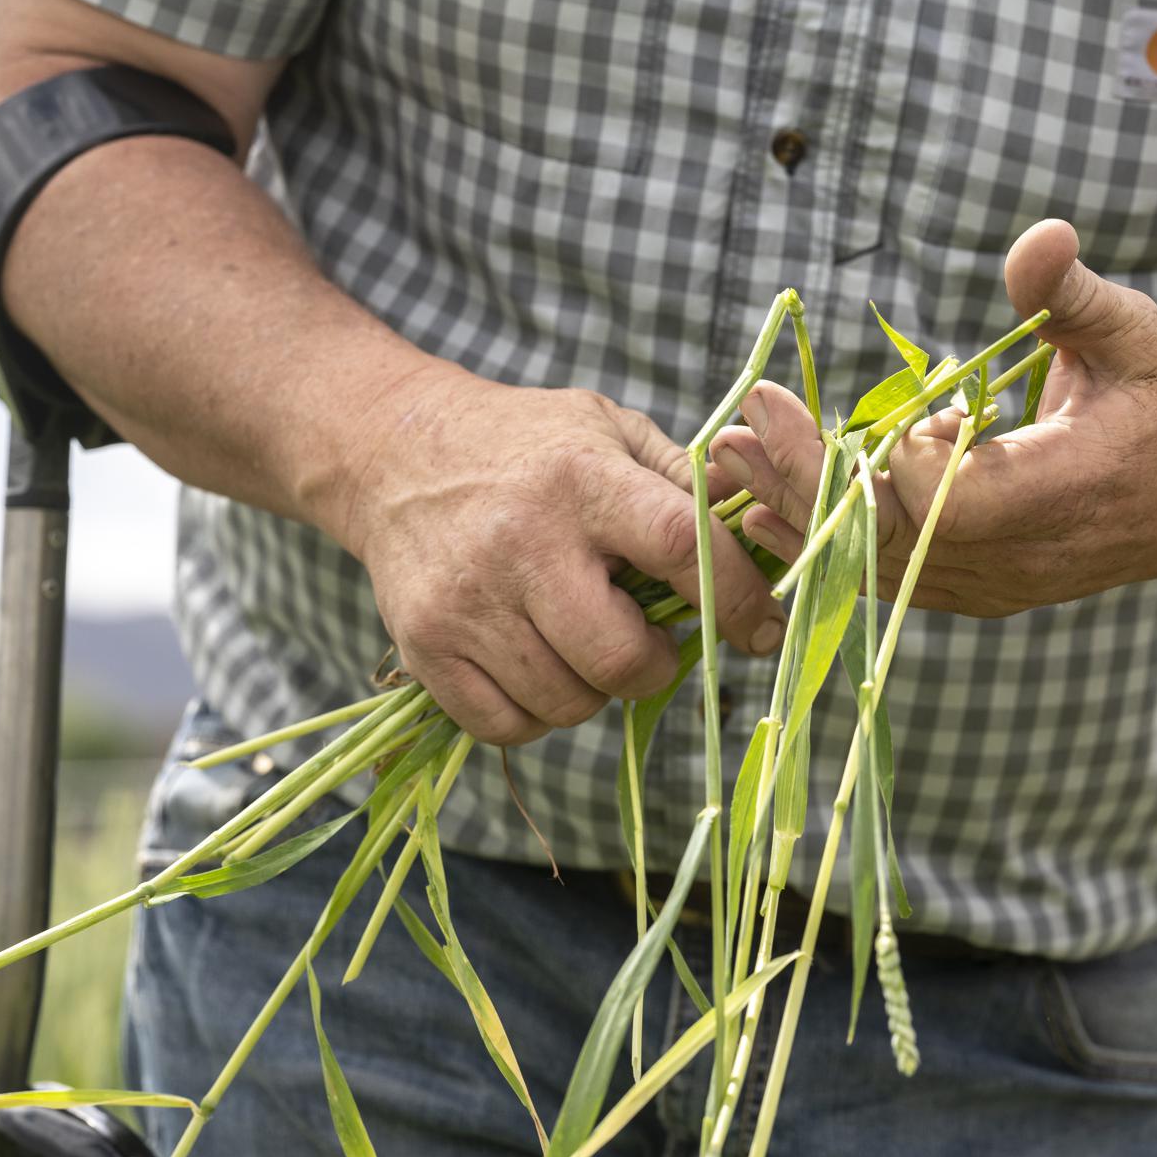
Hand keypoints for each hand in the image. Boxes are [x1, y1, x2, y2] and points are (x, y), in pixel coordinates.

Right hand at [329, 369, 784, 743]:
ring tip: (585, 639)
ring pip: (568, 703)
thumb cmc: (527, 446)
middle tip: (650, 639)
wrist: (391, 452)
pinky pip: (508, 725)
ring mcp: (466, 603)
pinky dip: (538, 712)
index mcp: (582, 480)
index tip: (761, 626)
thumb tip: (766, 534)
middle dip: (657, 665)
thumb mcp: (609, 430)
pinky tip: (539, 664)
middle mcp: (521, 543)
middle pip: (620, 659)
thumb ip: (683, 482)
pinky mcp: (425, 648)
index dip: (736, 597)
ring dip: (596, 688)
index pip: (681, 546)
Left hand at [709, 219, 1156, 616]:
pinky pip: (884, 579)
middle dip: (808, 479)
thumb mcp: (1134, 334)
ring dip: (796, 511)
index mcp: (1067, 493)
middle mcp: (1023, 557)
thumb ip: (1074, 295)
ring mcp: (994, 585)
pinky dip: (824, 543)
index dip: (903, 461)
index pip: (956, 499)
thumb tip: (1040, 237)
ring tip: (726, 460)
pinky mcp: (971, 591)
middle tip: (742, 423)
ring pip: (876, 566)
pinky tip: (762, 510)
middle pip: (893, 538)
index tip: (868, 411)